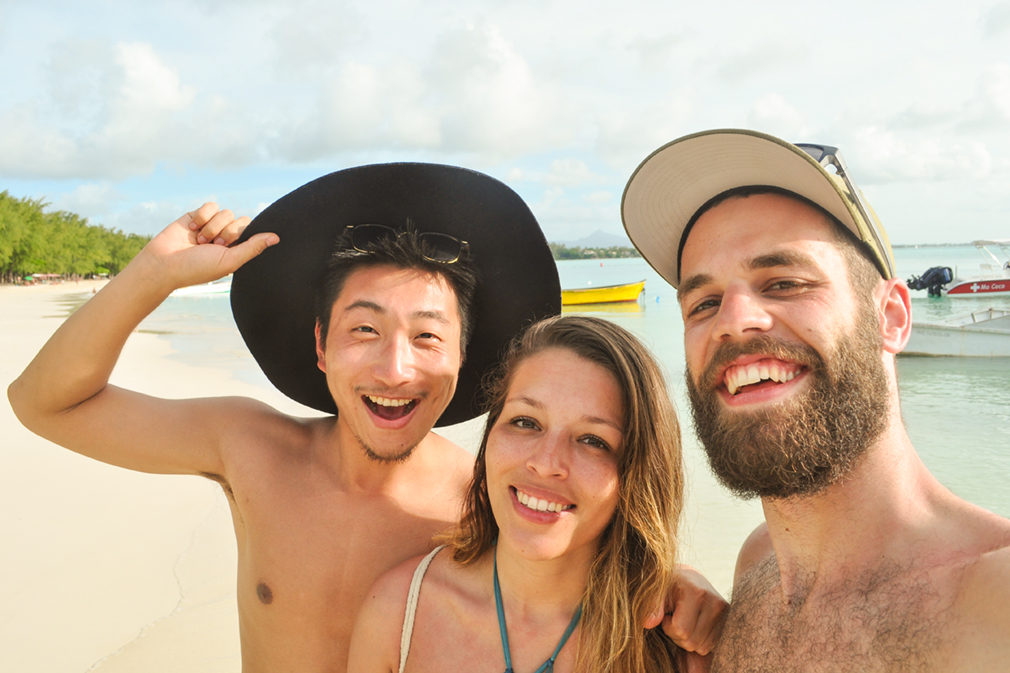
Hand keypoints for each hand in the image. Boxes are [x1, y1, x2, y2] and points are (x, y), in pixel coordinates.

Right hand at [139, 202, 278, 289]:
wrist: (164, 263)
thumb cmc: (197, 268)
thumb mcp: (230, 261)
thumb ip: (253, 248)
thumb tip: (277, 237)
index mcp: (236, 249)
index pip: (251, 230)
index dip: (239, 234)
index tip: (225, 246)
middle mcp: (226, 236)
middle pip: (239, 219)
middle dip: (226, 232)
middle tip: (212, 245)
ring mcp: (212, 225)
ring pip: (225, 212)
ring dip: (212, 226)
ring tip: (199, 241)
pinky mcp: (197, 216)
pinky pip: (211, 205)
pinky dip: (203, 216)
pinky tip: (192, 228)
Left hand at [645, 565, 726, 663]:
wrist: (689, 577)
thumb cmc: (669, 584)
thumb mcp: (657, 591)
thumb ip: (652, 606)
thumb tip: (648, 623)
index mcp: (697, 593)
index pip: (681, 630)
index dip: (668, 627)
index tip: (667, 615)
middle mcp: (715, 603)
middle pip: (691, 642)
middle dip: (678, 636)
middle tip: (675, 619)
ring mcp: (726, 613)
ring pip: (703, 648)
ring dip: (690, 640)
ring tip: (685, 621)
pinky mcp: (729, 621)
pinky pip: (712, 646)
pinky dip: (701, 641)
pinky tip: (695, 625)